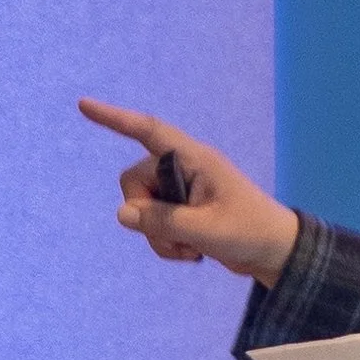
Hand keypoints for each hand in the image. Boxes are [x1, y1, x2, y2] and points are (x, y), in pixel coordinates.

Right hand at [81, 96, 301, 282]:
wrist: (275, 253)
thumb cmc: (250, 232)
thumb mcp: (205, 231)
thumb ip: (162, 222)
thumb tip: (123, 214)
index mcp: (195, 159)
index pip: (149, 132)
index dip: (115, 119)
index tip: (84, 106)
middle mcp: (184, 169)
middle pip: (135, 182)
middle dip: (146, 215)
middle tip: (179, 238)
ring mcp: (182, 192)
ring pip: (142, 209)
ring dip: (158, 235)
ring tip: (191, 250)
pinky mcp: (182, 213)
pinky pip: (153, 225)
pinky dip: (165, 243)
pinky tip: (191, 254)